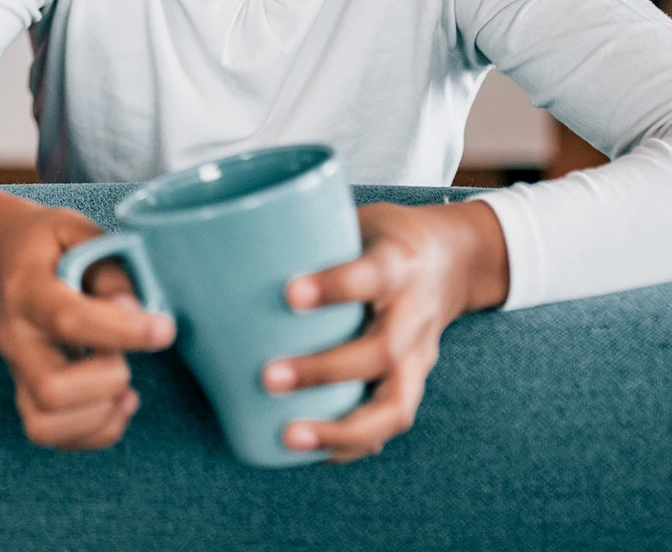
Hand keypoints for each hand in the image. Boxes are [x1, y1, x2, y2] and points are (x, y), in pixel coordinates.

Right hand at [0, 186, 176, 450]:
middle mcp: (15, 338)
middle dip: (107, 380)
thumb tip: (135, 309)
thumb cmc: (51, 244)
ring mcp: (16, 372)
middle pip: (50, 388)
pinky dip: (95, 432)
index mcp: (27, 289)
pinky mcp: (26, 394)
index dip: (121, 331)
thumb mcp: (78, 232)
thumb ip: (109, 267)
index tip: (164, 329)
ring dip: (99, 415)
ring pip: (44, 425)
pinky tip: (117, 403)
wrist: (4, 256)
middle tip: (126, 357)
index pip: (68, 319)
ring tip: (124, 387)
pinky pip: (52, 437)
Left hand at [261, 199, 508, 461]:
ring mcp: (420, 355)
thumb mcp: (354, 220)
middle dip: (323, 370)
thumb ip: (304, 235)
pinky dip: (353, 443)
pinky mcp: (415, 382)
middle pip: (379, 352)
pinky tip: (313, 451)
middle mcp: (413, 314)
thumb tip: (217, 247)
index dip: (335, 286)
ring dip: (342, 428)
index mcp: (397, 263)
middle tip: (268, 377)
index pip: (371, 275)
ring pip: (394, 405)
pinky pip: (390, 422)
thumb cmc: (384, 238)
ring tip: (291, 437)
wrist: (455, 259)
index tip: (290, 293)